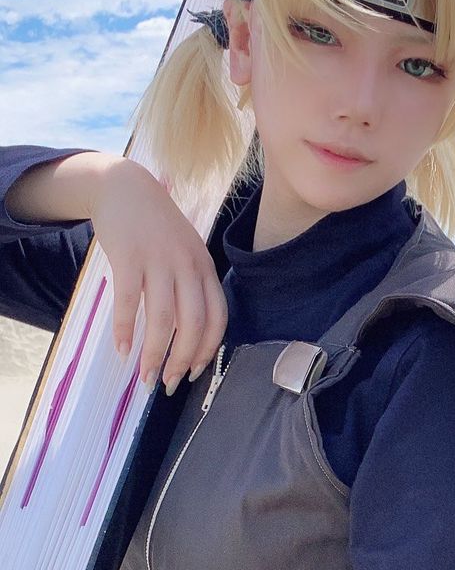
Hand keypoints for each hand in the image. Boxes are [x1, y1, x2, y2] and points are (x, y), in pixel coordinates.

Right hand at [88, 157, 228, 391]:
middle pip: (193, 323)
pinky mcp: (129, 258)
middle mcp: (186, 265)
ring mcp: (158, 260)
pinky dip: (125, 330)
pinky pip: (129, 302)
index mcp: (204, 267)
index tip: (194, 372)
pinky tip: (121, 349)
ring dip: (155, 353)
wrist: (124, 187)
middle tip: (169, 383)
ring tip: (145, 375)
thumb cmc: (155, 227)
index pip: (217, 317)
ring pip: (163, 318)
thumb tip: (187, 334)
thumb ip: (190, 285)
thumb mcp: (185, 251)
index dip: (208, 349)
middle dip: (182, 360)